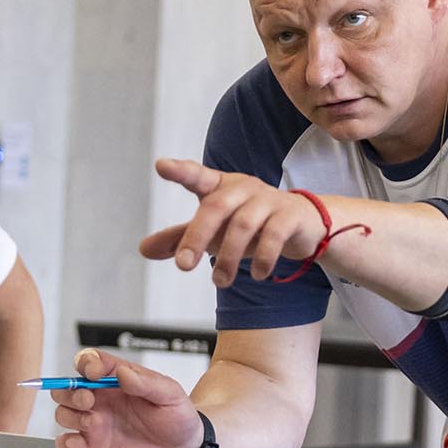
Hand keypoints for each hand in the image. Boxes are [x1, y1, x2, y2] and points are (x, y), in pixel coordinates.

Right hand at [52, 347, 206, 447]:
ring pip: (63, 413)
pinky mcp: (94, 446)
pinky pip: (66, 443)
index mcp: (117, 379)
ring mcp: (96, 422)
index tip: (94, 373)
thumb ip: (146, 383)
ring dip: (71, 416)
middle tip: (90, 400)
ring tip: (94, 423)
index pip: (89, 362)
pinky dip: (65, 443)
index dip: (86, 363)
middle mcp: (102, 399)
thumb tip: (122, 373)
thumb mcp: (169, 394)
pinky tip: (80, 443)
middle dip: (70, 392)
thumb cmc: (177, 416)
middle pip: (67, 388)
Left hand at [139, 158, 326, 286]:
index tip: (161, 166)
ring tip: (219, 282)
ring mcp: (269, 200)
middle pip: (216, 207)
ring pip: (243, 225)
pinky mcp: (291, 216)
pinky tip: (257, 275)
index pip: (197, 176)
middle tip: (183, 266)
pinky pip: (274, 236)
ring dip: (228, 257)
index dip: (180, 171)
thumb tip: (143, 249)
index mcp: (221, 186)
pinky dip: (263, 258)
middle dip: (197, 236)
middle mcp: (243, 188)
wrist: (304, 225)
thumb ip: (180, 238)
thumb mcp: (215, 230)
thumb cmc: (251, 224)